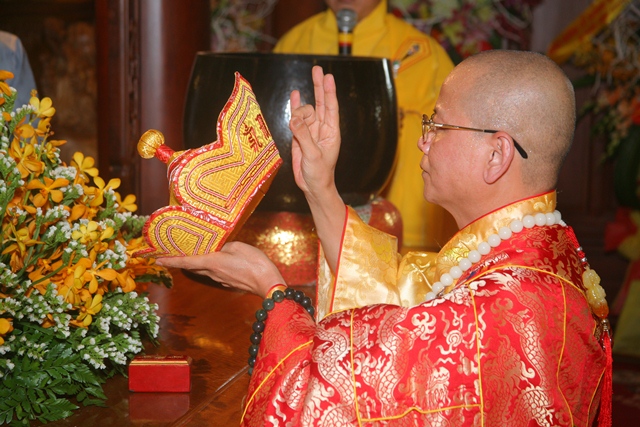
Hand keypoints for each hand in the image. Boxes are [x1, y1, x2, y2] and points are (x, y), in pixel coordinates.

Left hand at [155, 242, 284, 297]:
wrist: (268, 283)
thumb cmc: (255, 263)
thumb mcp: (239, 246)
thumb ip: (226, 245)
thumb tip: (220, 248)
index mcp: (213, 262)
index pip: (186, 261)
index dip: (171, 260)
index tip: (157, 259)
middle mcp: (213, 272)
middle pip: (191, 267)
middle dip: (179, 261)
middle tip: (169, 254)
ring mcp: (220, 279)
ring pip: (201, 270)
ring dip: (193, 263)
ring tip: (188, 253)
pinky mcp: (227, 281)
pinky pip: (212, 272)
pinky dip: (206, 266)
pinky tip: (211, 259)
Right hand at [289, 65, 340, 201]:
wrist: (312, 186)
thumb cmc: (319, 173)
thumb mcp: (313, 155)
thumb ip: (304, 136)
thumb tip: (294, 119)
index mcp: (331, 132)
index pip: (331, 107)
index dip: (329, 91)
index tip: (328, 77)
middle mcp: (322, 128)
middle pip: (321, 102)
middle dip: (319, 86)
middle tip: (318, 69)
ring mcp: (311, 131)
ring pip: (304, 112)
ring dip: (298, 113)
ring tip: (295, 124)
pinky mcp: (300, 135)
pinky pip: (297, 118)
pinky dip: (295, 106)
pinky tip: (296, 94)